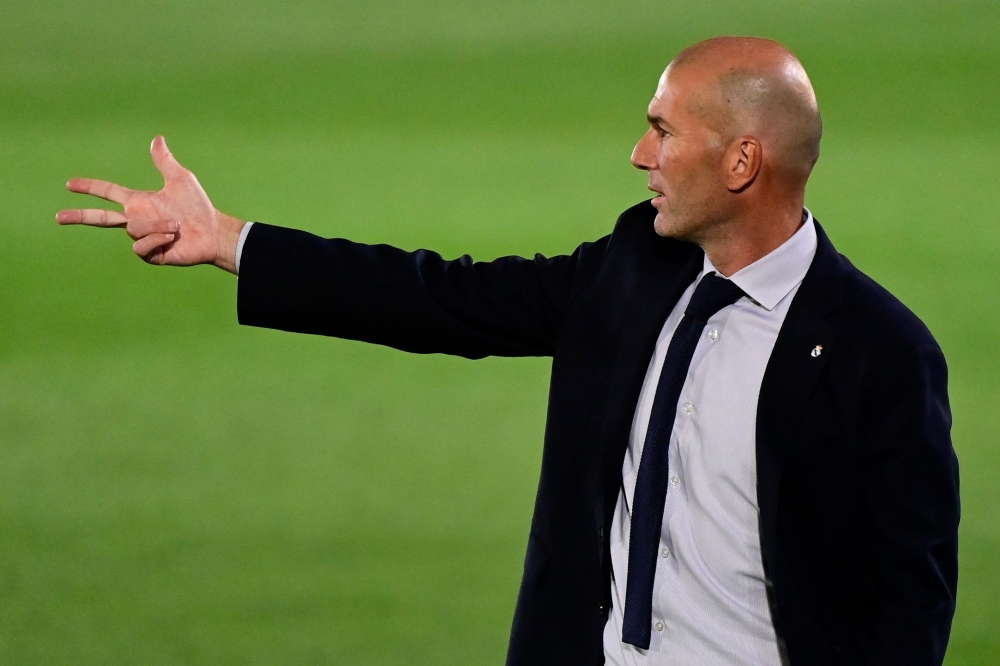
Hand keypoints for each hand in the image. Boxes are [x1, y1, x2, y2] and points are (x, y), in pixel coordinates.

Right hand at [57, 136, 245, 273]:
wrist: (212, 232)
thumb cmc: (198, 207)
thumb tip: (157, 139)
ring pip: (133, 229)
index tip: (70, 184)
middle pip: (101, 218)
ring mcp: (142, 238)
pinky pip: (141, 246)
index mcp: (138, 202)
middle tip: (58, 217)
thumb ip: (164, 162)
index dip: (90, 187)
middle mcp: (137, 219)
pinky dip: (156, 239)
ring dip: (156, 225)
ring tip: (176, 225)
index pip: (108, 192)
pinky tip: (171, 238)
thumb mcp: (180, 179)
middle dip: (80, 217)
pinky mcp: (150, 254)